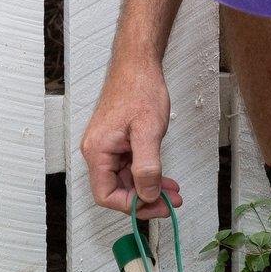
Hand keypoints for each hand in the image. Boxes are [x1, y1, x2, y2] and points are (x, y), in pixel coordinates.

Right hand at [80, 59, 181, 218]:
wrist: (138, 65)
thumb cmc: (139, 90)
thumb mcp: (148, 131)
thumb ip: (147, 167)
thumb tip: (148, 195)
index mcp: (97, 152)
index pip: (107, 196)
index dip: (132, 206)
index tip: (157, 206)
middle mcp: (97, 153)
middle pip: (117, 191)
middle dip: (145, 199)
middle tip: (171, 202)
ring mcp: (107, 149)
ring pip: (126, 182)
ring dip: (149, 189)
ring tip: (173, 192)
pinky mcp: (117, 144)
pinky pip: (130, 169)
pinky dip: (148, 176)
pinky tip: (165, 179)